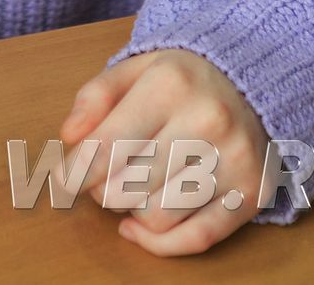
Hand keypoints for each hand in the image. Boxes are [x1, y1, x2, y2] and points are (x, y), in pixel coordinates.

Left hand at [58, 48, 270, 255]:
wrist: (252, 84)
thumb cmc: (181, 81)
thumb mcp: (137, 69)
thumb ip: (97, 96)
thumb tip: (69, 136)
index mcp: (171, 84)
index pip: (108, 145)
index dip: (76, 171)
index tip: (61, 180)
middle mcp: (208, 121)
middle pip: (129, 186)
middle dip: (101, 190)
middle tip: (99, 178)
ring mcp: (234, 160)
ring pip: (157, 218)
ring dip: (130, 212)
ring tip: (128, 190)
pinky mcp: (252, 194)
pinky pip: (196, 239)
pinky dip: (158, 244)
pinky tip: (137, 227)